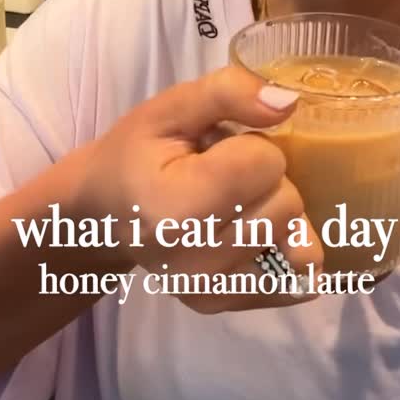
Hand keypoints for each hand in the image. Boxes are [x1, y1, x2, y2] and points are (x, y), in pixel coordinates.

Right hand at [73, 65, 323, 312]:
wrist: (101, 216)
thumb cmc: (135, 155)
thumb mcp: (170, 108)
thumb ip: (228, 92)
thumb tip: (288, 102)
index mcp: (177, 209)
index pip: (267, 164)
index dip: (250, 146)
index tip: (212, 151)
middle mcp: (196, 263)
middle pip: (288, 204)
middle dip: (265, 182)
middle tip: (218, 178)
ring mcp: (211, 292)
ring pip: (298, 241)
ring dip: (274, 215)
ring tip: (229, 206)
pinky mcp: (224, 306)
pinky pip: (296, 280)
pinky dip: (282, 252)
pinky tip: (244, 235)